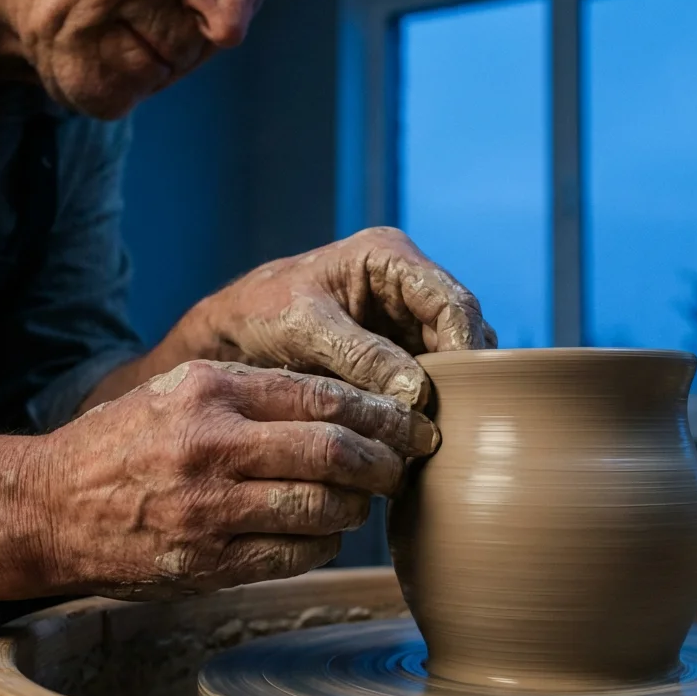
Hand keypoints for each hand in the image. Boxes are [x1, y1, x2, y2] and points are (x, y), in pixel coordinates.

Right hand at [39, 360, 437, 599]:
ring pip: (322, 506)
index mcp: (210, 392)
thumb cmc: (123, 444)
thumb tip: (343, 402)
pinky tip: (326, 531)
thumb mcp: (179, 391)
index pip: (321, 395)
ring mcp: (210, 509)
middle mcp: (212, 445)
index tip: (410, 420)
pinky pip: (295, 554)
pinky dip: (324, 542)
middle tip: (406, 463)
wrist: (47, 508)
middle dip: (386, 459)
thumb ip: (253, 392)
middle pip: (333, 451)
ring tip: (366, 497)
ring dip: (359, 504)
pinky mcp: (208, 562)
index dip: (379, 411)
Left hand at [156, 227, 497, 408]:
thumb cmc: (261, 313)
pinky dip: (427, 409)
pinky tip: (417, 437)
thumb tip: (416, 393)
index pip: (451, 302)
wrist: (231, 334)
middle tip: (451, 425)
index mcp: (389, 258)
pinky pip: (430, 382)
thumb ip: (361, 355)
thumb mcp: (305, 328)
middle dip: (460, 378)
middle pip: (461, 332)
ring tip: (433, 436)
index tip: (462, 393)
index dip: (465, 347)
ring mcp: (405, 322)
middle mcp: (407, 287)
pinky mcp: (398, 356)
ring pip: (453, 361)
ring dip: (447, 397)